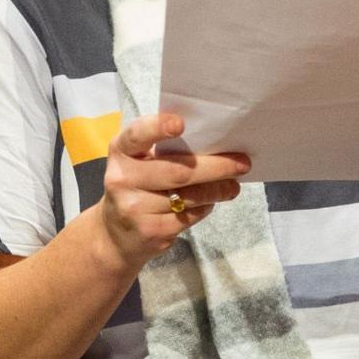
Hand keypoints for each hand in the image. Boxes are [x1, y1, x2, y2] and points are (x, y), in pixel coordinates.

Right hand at [94, 112, 249, 268]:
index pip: (137, 135)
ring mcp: (134, 208)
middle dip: (216, 167)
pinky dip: (205, 207)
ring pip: (189, 196)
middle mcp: (122, 179)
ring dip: (218, 190)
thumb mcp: (140, 163)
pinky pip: (189, 216)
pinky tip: (209, 202)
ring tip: (233, 186)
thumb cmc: (138, 186)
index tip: (180, 123)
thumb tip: (218, 145)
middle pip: (178, 171)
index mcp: (121, 151)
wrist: (115, 235)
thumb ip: (166, 151)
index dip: (157, 127)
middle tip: (243, 163)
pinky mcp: (150, 231)